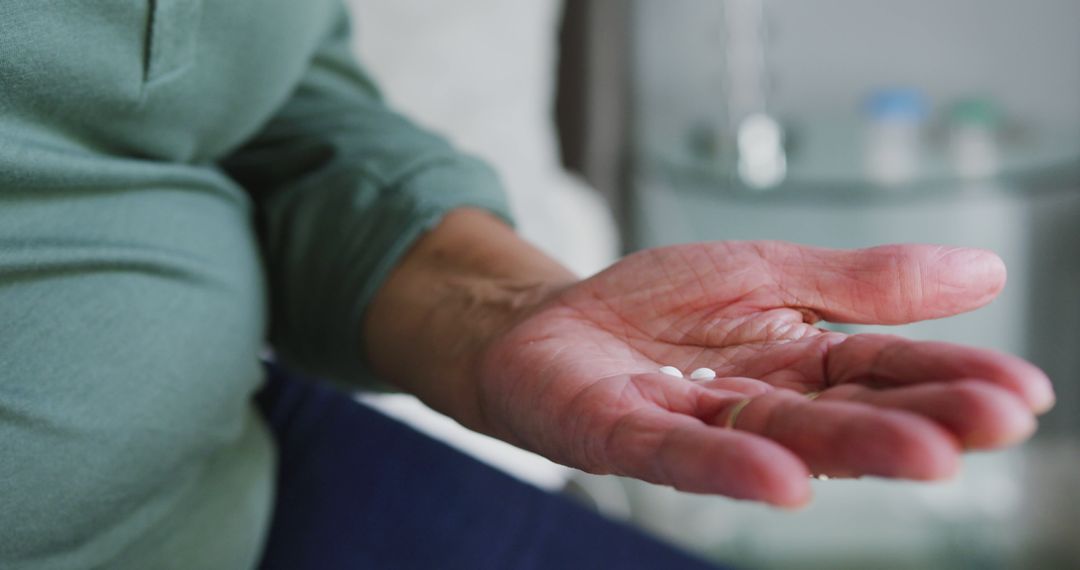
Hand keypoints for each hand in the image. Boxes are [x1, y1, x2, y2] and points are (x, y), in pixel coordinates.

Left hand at [476, 241, 1053, 506]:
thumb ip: (858, 284)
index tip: (1022, 393)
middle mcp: (759, 406)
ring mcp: (696, 427)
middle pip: (847, 413)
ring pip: (782, 438)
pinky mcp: (627, 438)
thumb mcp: (765, 273)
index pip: (885, 370)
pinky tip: (787, 480)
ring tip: (928, 455)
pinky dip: (732, 465)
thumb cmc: (653, 305)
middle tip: (998, 423)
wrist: (546, 321)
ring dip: (852, 449)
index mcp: (799, 362)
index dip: (950, 378)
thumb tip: (984, 272)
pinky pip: (683, 453)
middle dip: (921, 419)